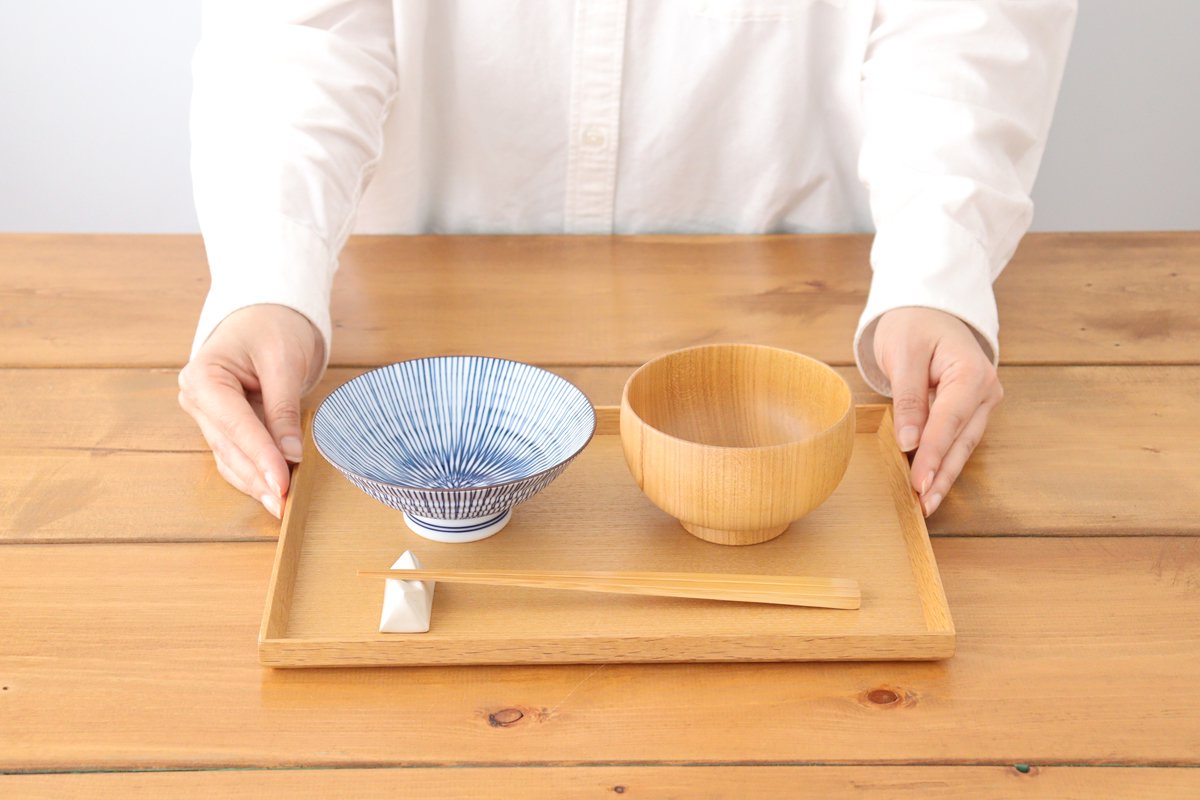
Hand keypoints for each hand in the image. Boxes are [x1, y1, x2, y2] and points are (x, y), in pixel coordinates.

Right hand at [178, 304, 323, 517]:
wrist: (267, 313)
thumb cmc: (274, 327)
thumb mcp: (284, 362)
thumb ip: (284, 409)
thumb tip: (291, 455)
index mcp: (204, 376)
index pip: (235, 424)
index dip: (260, 456)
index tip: (282, 482)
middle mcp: (197, 399)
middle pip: (229, 447)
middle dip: (258, 477)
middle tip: (285, 503)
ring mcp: (208, 415)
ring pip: (230, 458)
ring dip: (256, 483)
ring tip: (282, 505)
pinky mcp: (224, 426)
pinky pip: (236, 455)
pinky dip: (255, 473)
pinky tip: (274, 492)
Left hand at [873, 307, 1002, 516]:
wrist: (926, 310)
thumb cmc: (913, 325)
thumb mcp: (904, 355)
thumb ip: (908, 399)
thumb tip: (909, 441)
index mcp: (972, 372)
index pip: (949, 421)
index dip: (933, 454)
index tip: (918, 482)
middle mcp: (984, 390)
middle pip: (961, 440)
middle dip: (942, 474)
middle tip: (923, 505)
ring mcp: (981, 402)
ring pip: (962, 445)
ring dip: (944, 474)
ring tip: (925, 504)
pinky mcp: (969, 410)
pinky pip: (957, 439)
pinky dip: (943, 461)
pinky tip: (929, 482)